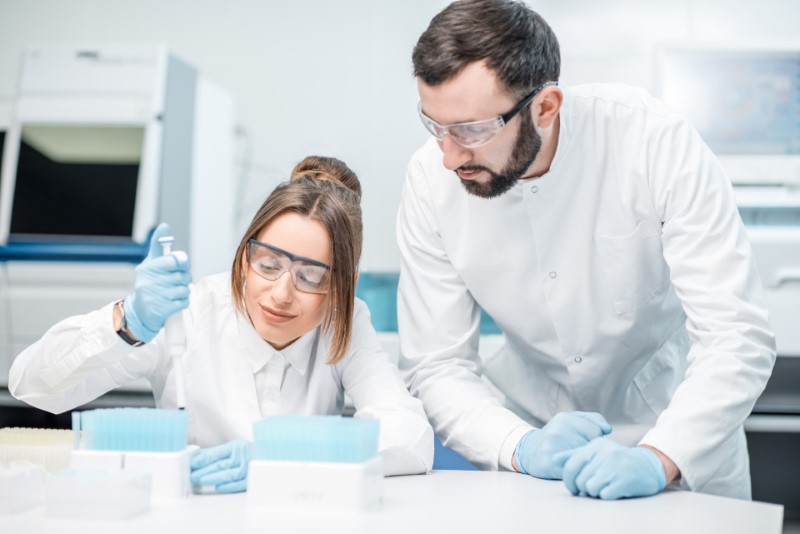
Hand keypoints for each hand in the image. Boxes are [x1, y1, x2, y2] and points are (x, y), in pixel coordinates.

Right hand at [123, 223, 190, 342]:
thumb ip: (158, 246)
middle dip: (183, 279)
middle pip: (182, 276)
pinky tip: (173, 302)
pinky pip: (183, 302)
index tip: (181, 266)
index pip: (174, 261)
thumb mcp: (150, 264)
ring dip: (183, 292)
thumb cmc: (149, 284)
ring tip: (173, 293)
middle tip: (176, 282)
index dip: (182, 263)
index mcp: (148, 268)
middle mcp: (148, 281)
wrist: (139, 312)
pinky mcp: (160, 310)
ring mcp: (154, 296)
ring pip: (184, 289)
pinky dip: (182, 302)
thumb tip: (164, 226)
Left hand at [190, 439, 251, 492]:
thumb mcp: (234, 448)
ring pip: (228, 474)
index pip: (216, 453)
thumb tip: (198, 456)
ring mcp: (248, 467)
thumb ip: (216, 452)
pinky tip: (218, 487)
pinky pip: (239, 484)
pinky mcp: (252, 479)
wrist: (270, 457)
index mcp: (237, 446)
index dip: (203, 459)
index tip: (192, 464)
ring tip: (201, 480)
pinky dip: (228, 486)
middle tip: (192, 474)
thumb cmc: (249, 453)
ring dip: (213, 478)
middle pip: (220, 464)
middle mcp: (243, 456)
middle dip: (204, 470)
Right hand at [514, 411, 611, 478]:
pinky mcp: (549, 463)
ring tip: (580, 463)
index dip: (596, 440)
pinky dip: (577, 473)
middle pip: (591, 447)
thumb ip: (592, 419)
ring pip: (583, 460)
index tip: (588, 444)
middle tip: (584, 455)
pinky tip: (574, 471)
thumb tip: (607, 430)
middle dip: (591, 453)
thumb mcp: (571, 420)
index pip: (596, 432)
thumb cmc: (556, 435)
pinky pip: (573, 471)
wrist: (528, 450)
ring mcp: (553, 447)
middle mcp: (559, 431)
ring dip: (586, 464)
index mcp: (566, 418)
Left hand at [557, 438, 666, 498]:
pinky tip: (614, 489)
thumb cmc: (617, 460)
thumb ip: (574, 455)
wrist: (648, 466)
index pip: (571, 466)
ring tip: (605, 486)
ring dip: (596, 492)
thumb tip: (554, 459)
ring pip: (591, 488)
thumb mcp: (596, 452)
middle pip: (580, 480)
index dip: (568, 481)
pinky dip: (607, 495)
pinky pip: (604, 495)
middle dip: (585, 488)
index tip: (573, 488)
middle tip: (595, 486)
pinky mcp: (625, 479)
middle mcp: (605, 453)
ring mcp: (616, 466)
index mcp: (595, 446)